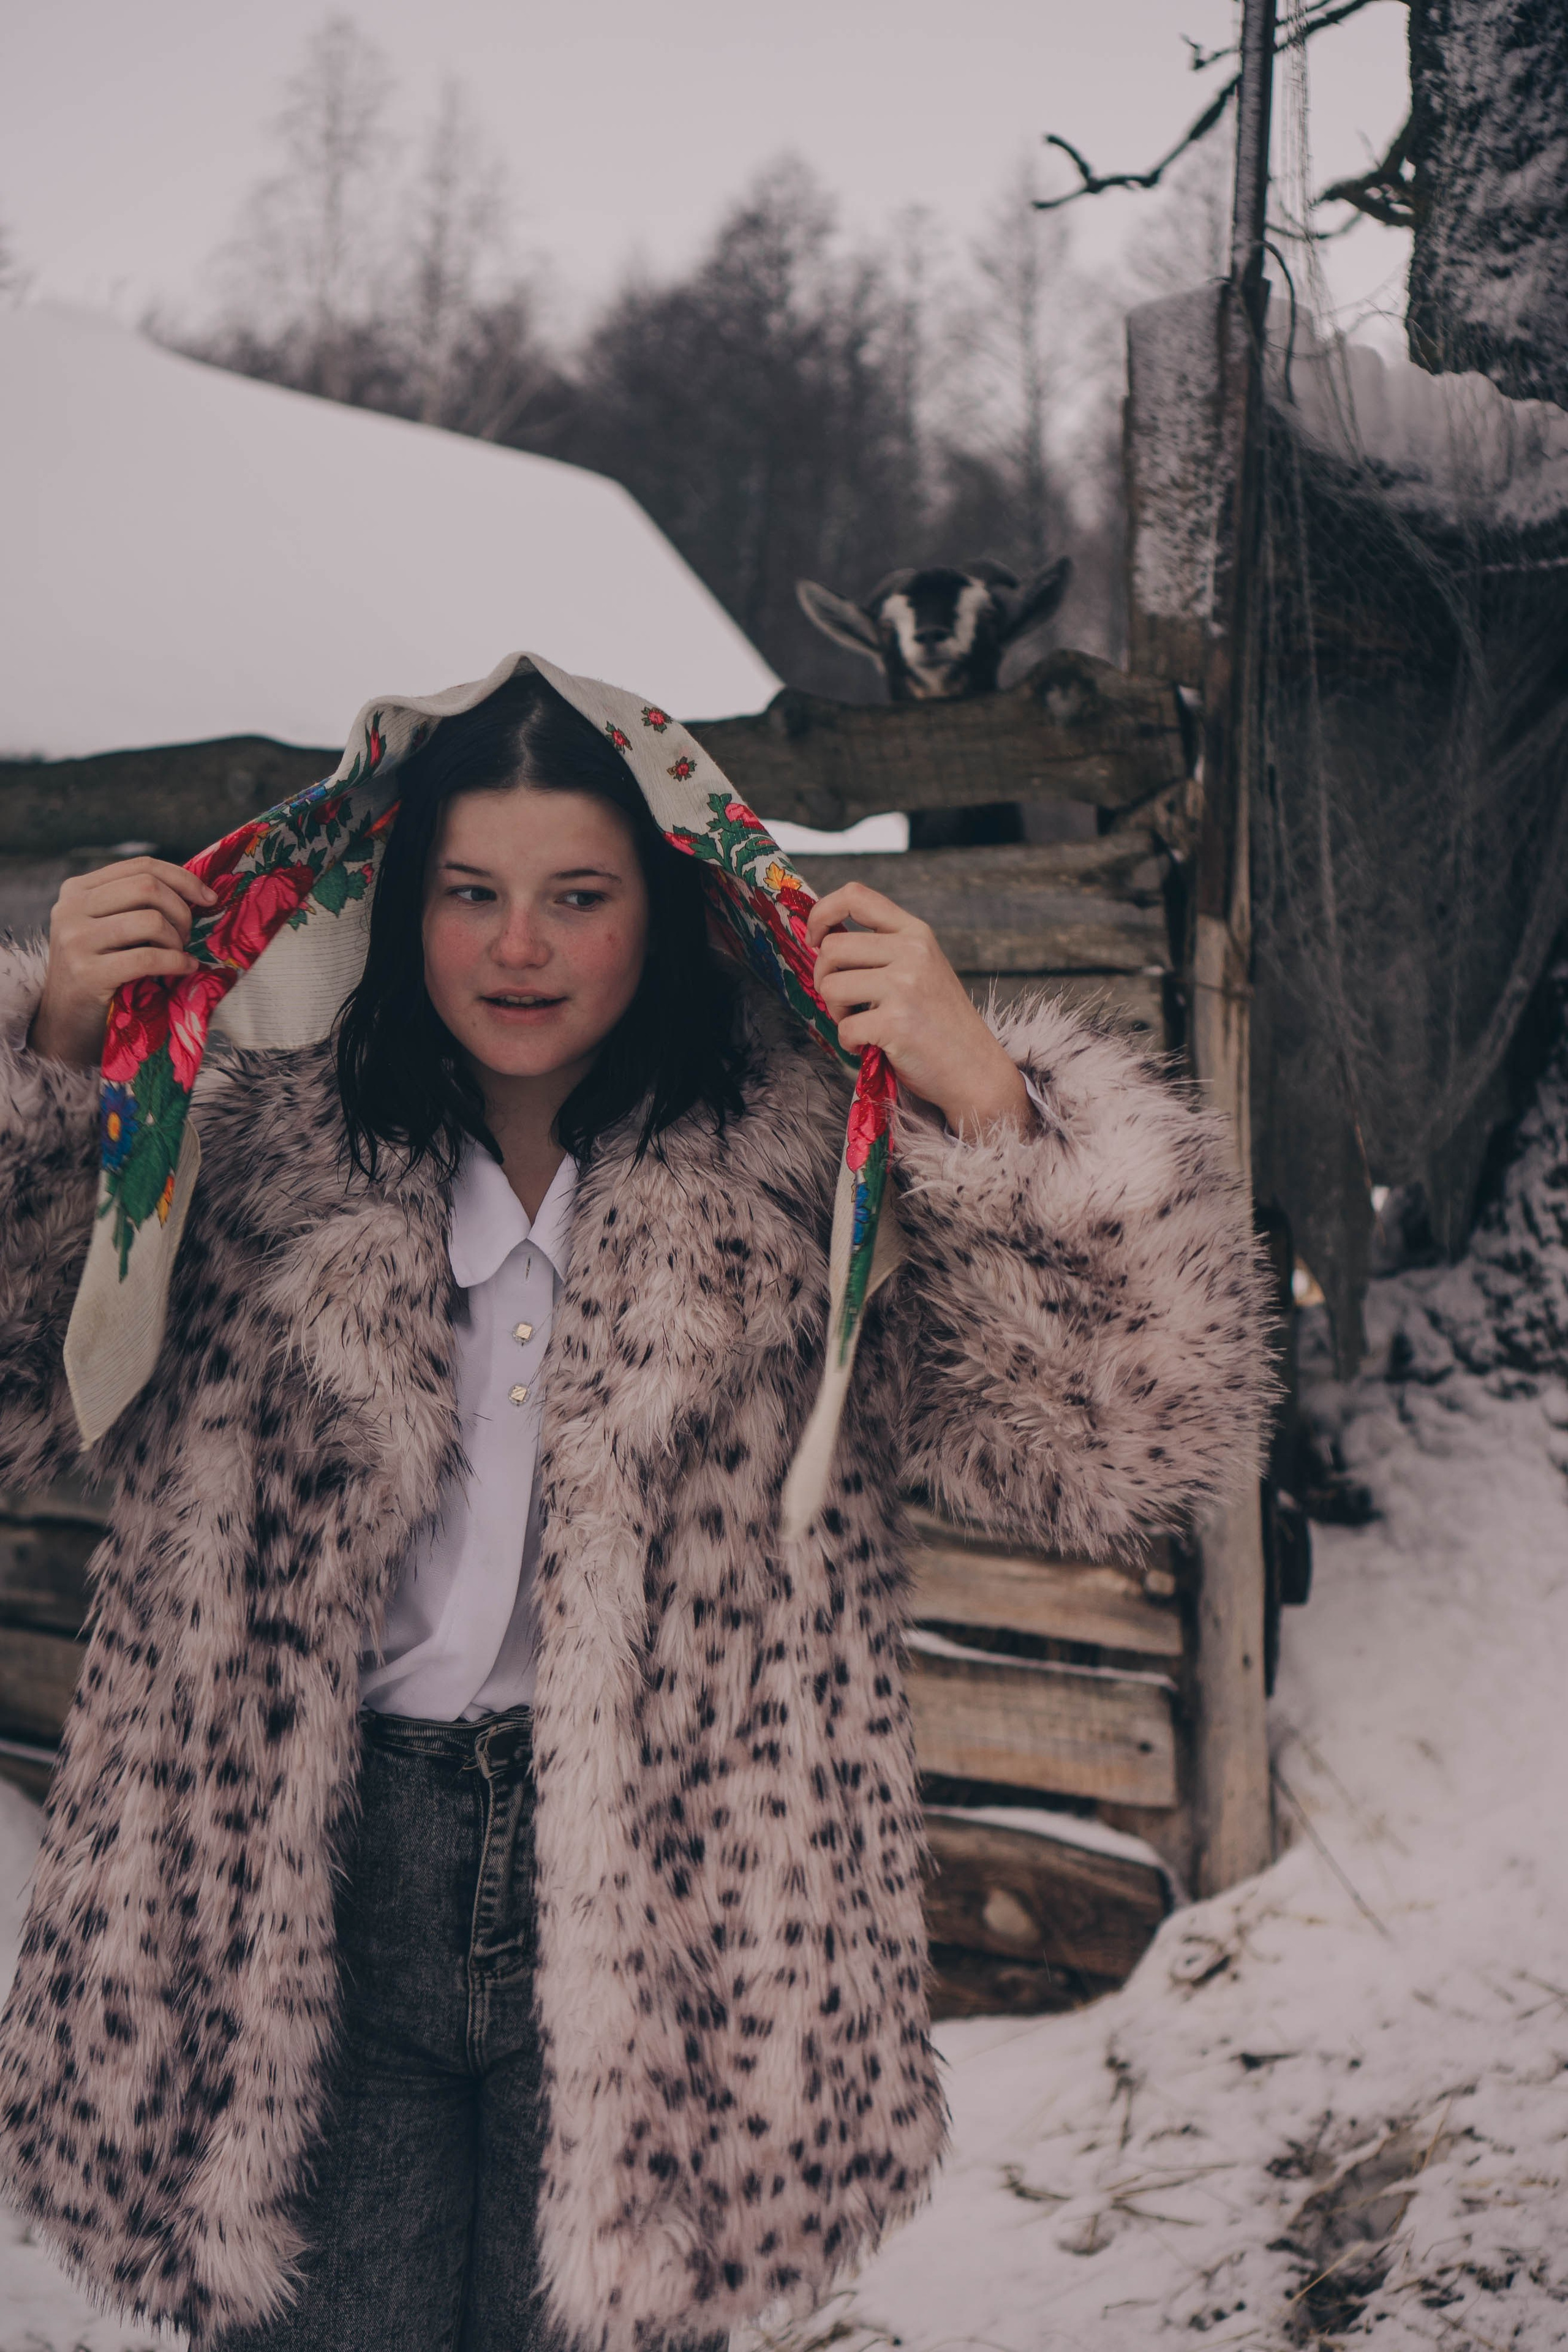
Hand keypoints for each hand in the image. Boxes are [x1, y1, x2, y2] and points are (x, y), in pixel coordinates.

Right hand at [28, 856, 216, 1069]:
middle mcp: (70, 908)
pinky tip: (185, 968)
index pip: (141, 866)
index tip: (208, 899)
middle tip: (188, 935)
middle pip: (147, 887)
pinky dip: (176, 962)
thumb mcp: (107, 928)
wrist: (67, 1022)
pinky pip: (147, 958)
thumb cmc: (100, 971)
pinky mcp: (87, 973)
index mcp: (77, 889)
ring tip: (179, 954)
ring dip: (177, 939)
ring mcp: (75, 940)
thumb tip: (196, 890)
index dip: (183, 879)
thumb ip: (135, 904)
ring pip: (150, 920)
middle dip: (181, 910)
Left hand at [806, 881, 1031, 1138]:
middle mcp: (912, 951)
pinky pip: (844, 1028)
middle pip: (831, 947)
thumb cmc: (940, 1024)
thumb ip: (883, 949)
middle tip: (844, 1003)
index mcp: (916, 933)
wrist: (976, 1070)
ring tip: (861, 1025)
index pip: (856, 895)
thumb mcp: (922, 969)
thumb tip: (823, 939)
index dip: (822, 913)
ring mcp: (905, 985)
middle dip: (824, 978)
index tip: (815, 939)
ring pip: (830, 986)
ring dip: (836, 1012)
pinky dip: (849, 1043)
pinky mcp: (896, 1022)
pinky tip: (870, 1047)